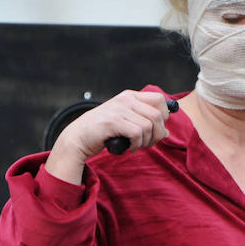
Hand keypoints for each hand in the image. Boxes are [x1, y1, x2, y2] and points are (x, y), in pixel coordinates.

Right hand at [45, 90, 172, 183]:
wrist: (78, 138)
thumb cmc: (103, 132)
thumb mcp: (125, 121)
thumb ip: (143, 122)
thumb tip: (166, 132)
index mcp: (129, 96)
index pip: (159, 99)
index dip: (164, 116)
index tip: (156, 129)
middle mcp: (125, 99)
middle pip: (158, 115)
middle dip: (158, 134)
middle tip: (148, 143)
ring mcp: (118, 109)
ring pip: (149, 125)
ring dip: (147, 141)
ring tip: (137, 146)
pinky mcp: (113, 121)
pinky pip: (137, 133)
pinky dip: (137, 145)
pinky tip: (130, 148)